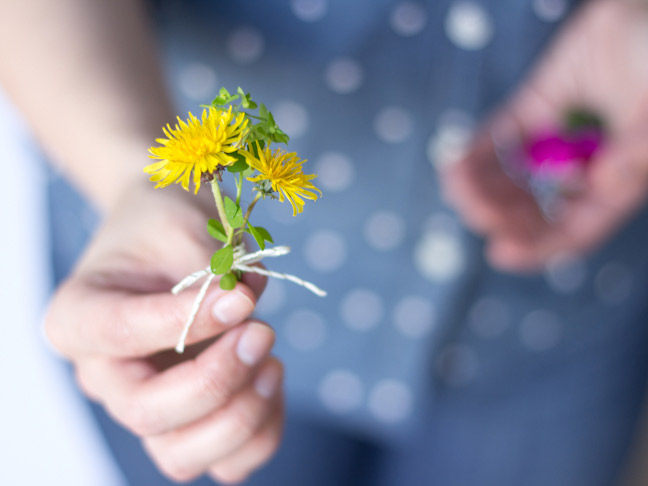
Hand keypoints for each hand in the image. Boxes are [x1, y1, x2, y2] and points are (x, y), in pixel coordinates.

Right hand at [45, 181, 282, 483]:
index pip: (119, 335)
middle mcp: (104, 374)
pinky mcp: (189, 420)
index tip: (240, 298)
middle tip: (262, 330)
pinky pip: (225, 461)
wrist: (170, 239)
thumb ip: (213, 265)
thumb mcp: (181, 223)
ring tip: (271, 359)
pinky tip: (272, 378)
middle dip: (218, 379)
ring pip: (182, 456)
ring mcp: (146, 403)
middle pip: (148, 413)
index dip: (187, 322)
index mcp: (79, 317)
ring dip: (240, 416)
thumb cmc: (166, 227)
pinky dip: (260, 433)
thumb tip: (247, 302)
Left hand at [442, 0, 647, 271]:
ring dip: (482, 188)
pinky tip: (455, 165)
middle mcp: (586, 166)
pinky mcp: (536, 103)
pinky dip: (476, 152)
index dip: (537, 246)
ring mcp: (558, 135)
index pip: (575, 229)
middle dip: (502, 215)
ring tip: (456, 184)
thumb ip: (637, 154)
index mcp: (618, 181)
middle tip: (476, 213)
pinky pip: (502, 134)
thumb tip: (601, 185)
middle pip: (536, 207)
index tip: (500, 253)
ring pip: (513, 176)